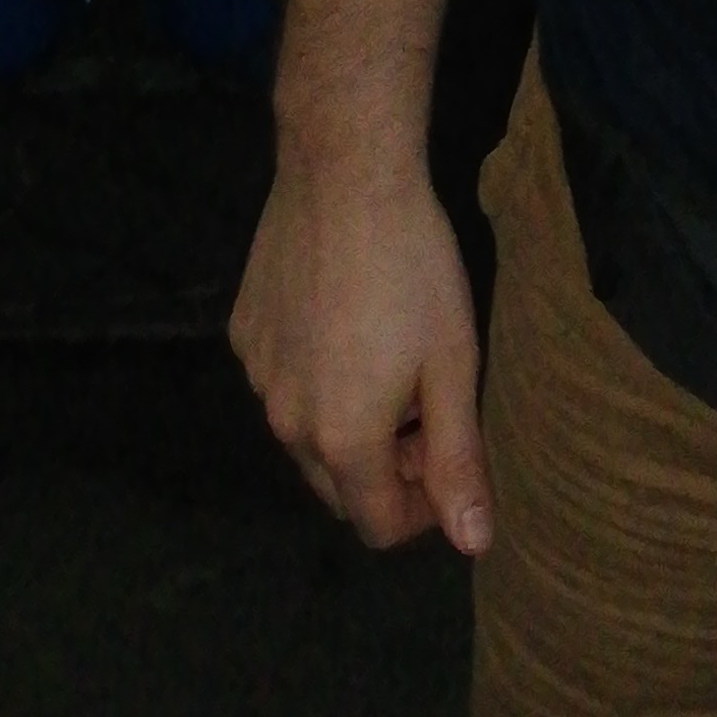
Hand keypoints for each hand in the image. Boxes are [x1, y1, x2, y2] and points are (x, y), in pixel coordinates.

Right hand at [230, 152, 493, 556]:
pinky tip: (343, 318)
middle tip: (425, 403)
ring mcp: (257, 375)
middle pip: (339, 486)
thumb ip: (459, 462)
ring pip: (306, 434)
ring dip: (348, 424)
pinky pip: (280, 381)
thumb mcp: (453, 365)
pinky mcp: (242, 331)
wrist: (345, 171)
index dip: (422, 509)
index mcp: (342, 441)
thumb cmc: (413, 268)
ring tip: (388, 356)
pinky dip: (313, 376)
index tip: (449, 454)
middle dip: (386, 468)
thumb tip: (474, 544)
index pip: (378, 526)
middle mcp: (286, 422)